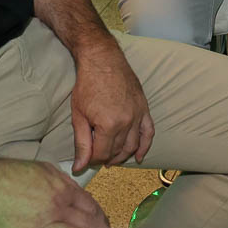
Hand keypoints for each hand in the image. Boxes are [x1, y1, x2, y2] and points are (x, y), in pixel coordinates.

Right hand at [0, 157, 124, 227]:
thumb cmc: (6, 173)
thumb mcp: (40, 168)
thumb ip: (60, 179)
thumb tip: (75, 188)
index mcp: (61, 188)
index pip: (90, 206)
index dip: (102, 218)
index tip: (109, 227)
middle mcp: (56, 206)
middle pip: (89, 223)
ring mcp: (41, 225)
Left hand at [68, 29, 153, 168]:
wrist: (102, 59)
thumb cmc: (87, 85)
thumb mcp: (78, 116)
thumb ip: (81, 144)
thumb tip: (79, 167)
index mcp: (109, 125)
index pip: (102, 153)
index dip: (91, 159)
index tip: (85, 157)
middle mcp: (127, 122)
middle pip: (117, 150)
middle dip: (105, 157)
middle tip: (95, 157)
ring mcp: (138, 115)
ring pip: (132, 145)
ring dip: (122, 155)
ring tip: (111, 159)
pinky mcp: (144, 108)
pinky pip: (148, 131)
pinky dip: (145, 146)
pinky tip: (138, 157)